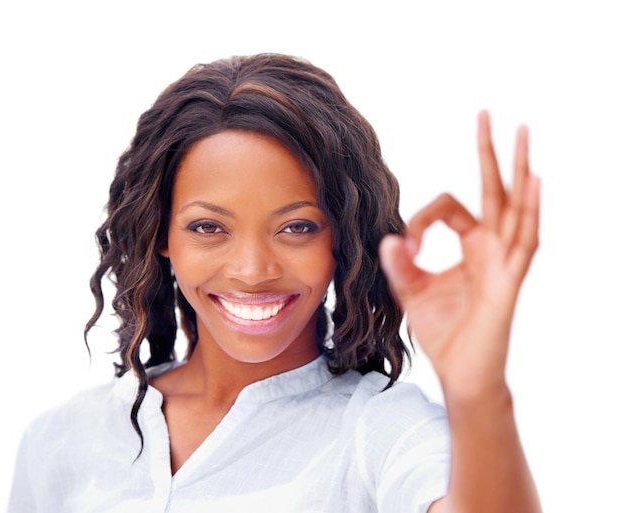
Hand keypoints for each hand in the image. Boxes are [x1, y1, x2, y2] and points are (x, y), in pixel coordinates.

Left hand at [379, 111, 539, 396]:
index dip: (422, 216)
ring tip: (521, 132)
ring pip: (516, 207)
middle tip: (487, 113)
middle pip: (494, 191)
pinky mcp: (508, 283)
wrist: (460, 374)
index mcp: (471, 246)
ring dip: (518, 170)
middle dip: (490, 153)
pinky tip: (533, 181)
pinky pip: (523, 243)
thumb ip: (399, 264)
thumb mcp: (411, 291)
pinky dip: (529, 213)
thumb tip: (389, 238)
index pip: (450, 207)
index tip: (404, 243)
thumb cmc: (443, 332)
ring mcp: (504, 263)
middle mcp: (491, 248)